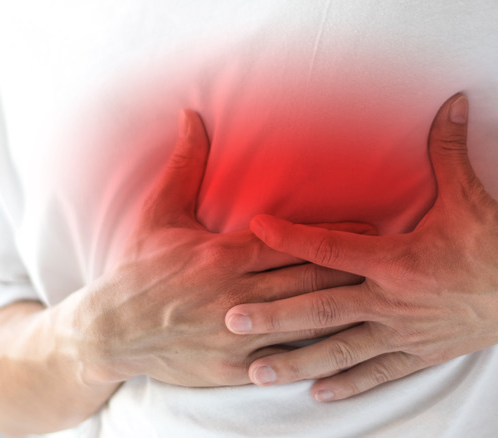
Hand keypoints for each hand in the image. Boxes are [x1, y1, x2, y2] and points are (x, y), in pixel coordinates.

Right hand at [63, 109, 372, 387]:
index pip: (291, 242)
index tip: (368, 228)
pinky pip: (282, 360)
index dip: (334, 236)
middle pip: (307, 280)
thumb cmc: (136, 269)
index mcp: (221, 256)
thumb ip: (185, 166)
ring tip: (380, 299)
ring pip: (303, 321)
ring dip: (344, 309)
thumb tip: (193, 116)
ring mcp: (234, 335)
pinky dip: (315, 352)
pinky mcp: (230, 369)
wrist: (109, 331)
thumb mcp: (158, 214)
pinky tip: (346, 346)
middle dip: (352, 269)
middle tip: (388, 260)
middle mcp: (234, 295)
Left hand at [225, 94, 497, 400]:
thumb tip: (450, 103)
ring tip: (259, 372)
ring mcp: (403, 333)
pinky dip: (348, 383)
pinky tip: (318, 393)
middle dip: (274, 316)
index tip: (253, 229)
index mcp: (397, 261)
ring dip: (298, 361)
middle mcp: (392, 301)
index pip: (331, 248)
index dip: (290, 237)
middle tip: (231, 321)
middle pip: (321, 309)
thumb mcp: (471, 197)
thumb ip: (449, 152)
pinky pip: (377, 372)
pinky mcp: (420, 354)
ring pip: (341, 350)